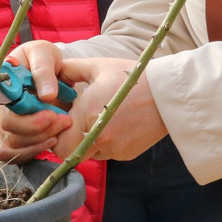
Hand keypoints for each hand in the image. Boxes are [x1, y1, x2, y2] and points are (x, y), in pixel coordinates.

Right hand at [0, 40, 72, 162]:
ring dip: (38, 141)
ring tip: (60, 130)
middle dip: (38, 129)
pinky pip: (12, 154)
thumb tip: (47, 96)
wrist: (46, 68)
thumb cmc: (41, 58)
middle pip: (8, 128)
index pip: (5, 108)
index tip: (52, 115)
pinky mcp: (7, 137)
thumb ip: (44, 70)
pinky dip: (31, 152)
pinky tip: (49, 141)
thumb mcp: (43, 53)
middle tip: (64, 121)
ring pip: (10, 144)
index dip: (28, 118)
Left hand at [53, 58, 167, 160]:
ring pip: (88, 153)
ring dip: (87, 140)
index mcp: (87, 115)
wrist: (168, 94)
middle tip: (76, 121)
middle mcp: (98, 138)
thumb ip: (69, 70)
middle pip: (70, 152)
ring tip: (100, 118)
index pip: (58, 142)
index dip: (55, 133)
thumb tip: (52, 74)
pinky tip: (116, 123)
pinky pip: (106, 152)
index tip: (62, 119)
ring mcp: (114, 149)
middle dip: (69, 139)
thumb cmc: (133, 77)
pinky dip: (105, 142)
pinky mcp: (126, 154)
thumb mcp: (97, 67)